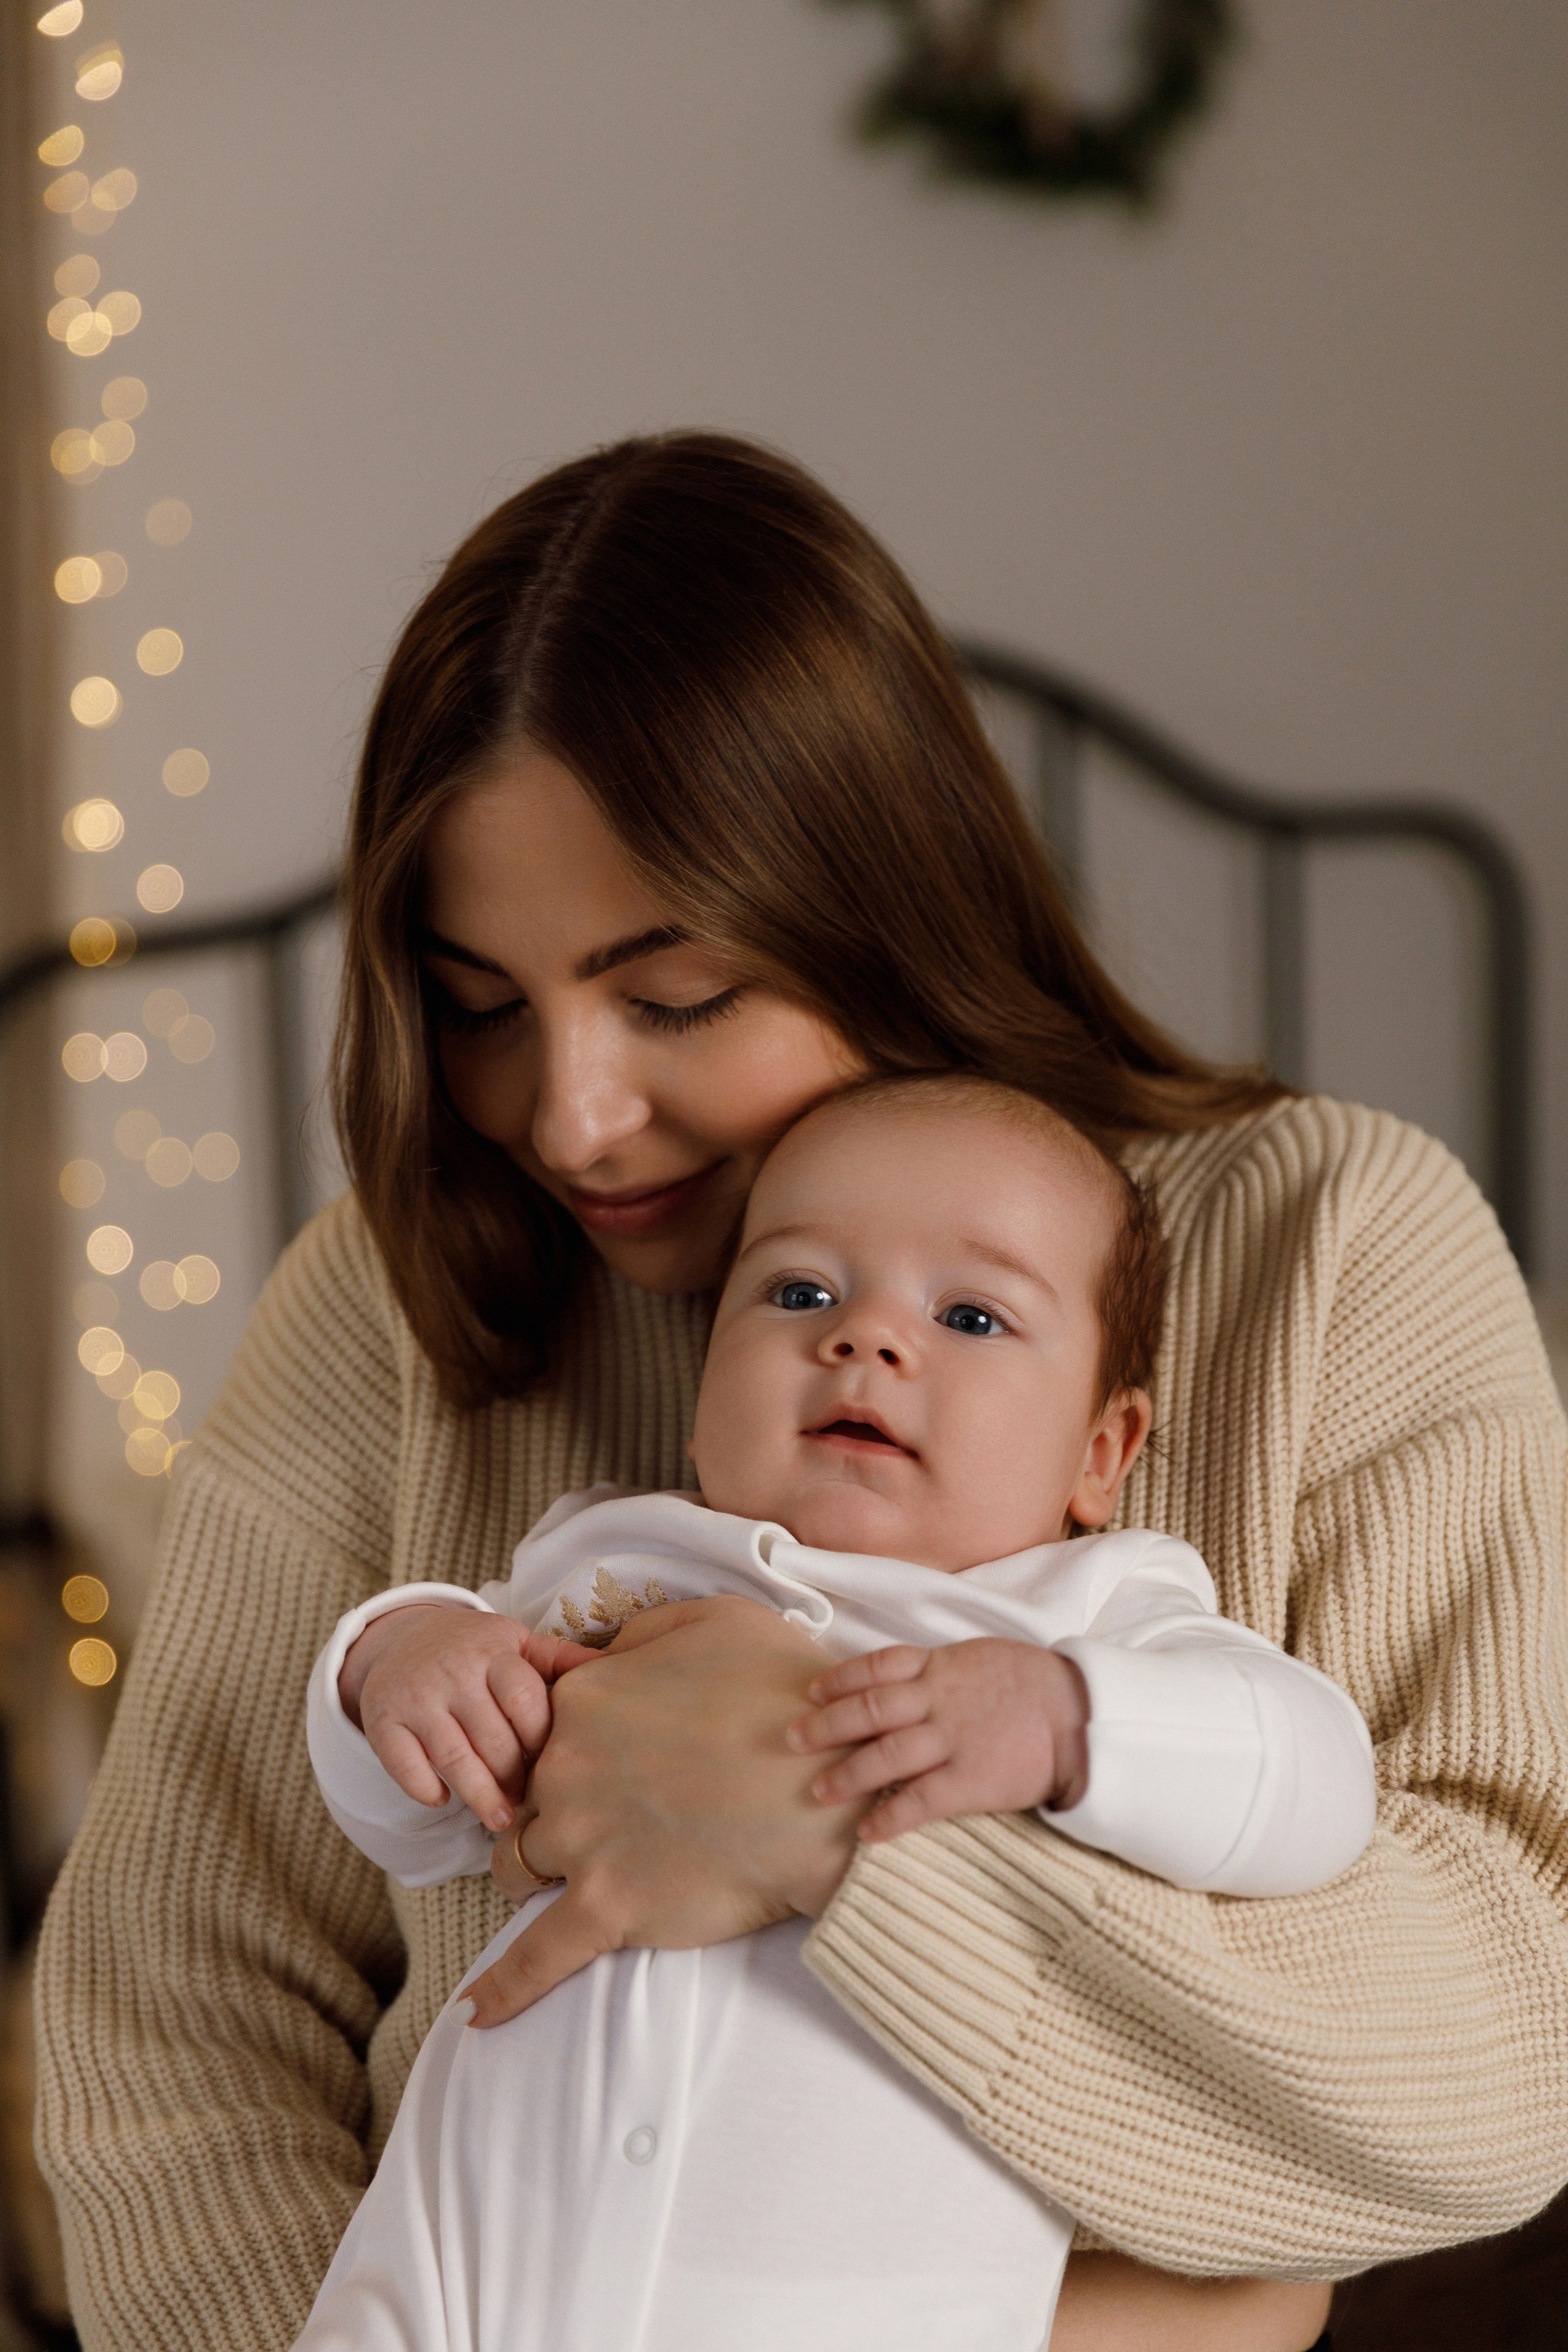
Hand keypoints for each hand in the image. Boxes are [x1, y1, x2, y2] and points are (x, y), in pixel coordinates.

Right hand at [342, 1604, 598, 1831]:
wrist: (402, 1639)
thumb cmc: (476, 1651)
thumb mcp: (517, 1643)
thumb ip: (561, 1660)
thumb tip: (623, 1669)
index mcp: (494, 1651)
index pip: (523, 1696)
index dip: (541, 1736)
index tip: (555, 1760)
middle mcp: (452, 1671)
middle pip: (492, 1736)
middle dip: (515, 1775)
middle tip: (531, 1802)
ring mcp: (415, 1697)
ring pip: (453, 1756)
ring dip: (480, 1795)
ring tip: (501, 1821)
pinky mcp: (384, 1722)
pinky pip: (405, 1765)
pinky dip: (426, 1789)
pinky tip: (445, 1800)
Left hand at [462, 1595, 865, 2026]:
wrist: (834, 1788)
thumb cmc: (787, 1695)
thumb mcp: (716, 1619)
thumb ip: (641, 1633)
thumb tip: (603, 1655)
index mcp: (583, 1699)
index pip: (538, 1721)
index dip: (563, 1737)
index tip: (597, 1750)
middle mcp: (565, 1767)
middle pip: (523, 1792)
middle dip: (545, 1803)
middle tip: (596, 1810)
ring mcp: (581, 1841)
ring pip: (517, 1862)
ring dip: (528, 1868)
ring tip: (548, 1879)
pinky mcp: (608, 1908)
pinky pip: (536, 1957)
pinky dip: (500, 1989)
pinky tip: (473, 2016)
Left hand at [786, 1638, 1089, 1842]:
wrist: (1082, 1716)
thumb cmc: (1033, 1684)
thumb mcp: (982, 1658)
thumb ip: (941, 1669)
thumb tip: (905, 1679)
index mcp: (941, 1667)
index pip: (877, 1667)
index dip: (840, 1679)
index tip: (812, 1691)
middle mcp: (938, 1700)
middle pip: (868, 1710)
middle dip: (825, 1725)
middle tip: (790, 1738)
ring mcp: (952, 1740)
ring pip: (885, 1755)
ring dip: (847, 1774)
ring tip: (817, 1790)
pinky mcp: (970, 1780)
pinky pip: (920, 1801)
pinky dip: (889, 1818)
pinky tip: (866, 1833)